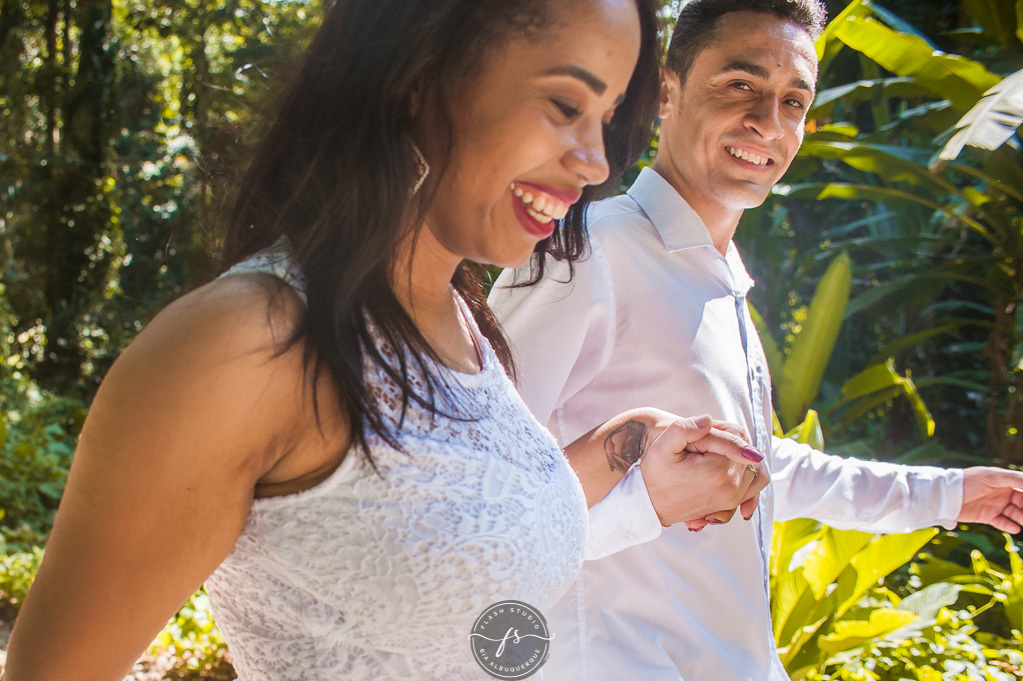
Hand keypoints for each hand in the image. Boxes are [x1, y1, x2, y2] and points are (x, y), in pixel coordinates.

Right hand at [640, 414, 768, 527]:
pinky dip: (748, 474)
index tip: (700, 436)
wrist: (648, 504)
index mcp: (718, 471)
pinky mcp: (731, 505)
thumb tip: (709, 421)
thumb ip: (686, 429)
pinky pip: (754, 486)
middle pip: (747, 449)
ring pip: (754, 466)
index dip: (719, 428)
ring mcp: (733, 499)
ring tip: (714, 455)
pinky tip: (731, 469)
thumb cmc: (654, 475)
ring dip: (740, 456)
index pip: (737, 434)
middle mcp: (732, 487)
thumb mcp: (662, 447)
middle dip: (729, 442)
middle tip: (701, 446)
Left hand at [958, 466, 1022, 532]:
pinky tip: (1016, 528)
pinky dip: (1010, 526)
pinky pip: (1002, 522)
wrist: (946, 494)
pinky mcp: (987, 516)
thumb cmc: (969, 480)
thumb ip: (1014, 479)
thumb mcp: (993, 477)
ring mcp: (995, 505)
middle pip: (1022, 502)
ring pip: (1015, 513)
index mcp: (1004, 481)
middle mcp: (1002, 493)